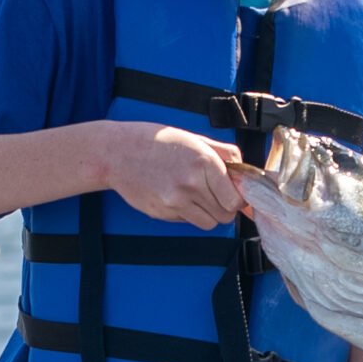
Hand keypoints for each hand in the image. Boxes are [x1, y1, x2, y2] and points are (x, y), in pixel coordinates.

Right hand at [102, 122, 245, 229]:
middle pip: (225, 215)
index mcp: (204, 162)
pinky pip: (187, 222)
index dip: (237, 199)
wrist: (117, 152)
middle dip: (224, 208)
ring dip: (207, 214)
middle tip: (215, 196)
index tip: (232, 194)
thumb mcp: (194, 138)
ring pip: (208, 223)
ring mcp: (175, 201)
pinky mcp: (162, 212)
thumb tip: (245, 170)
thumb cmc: (156, 142)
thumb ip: (224, 154)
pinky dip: (188, 214)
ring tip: (197, 198)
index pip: (235, 199)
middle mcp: (191, 184)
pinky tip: (177, 197)